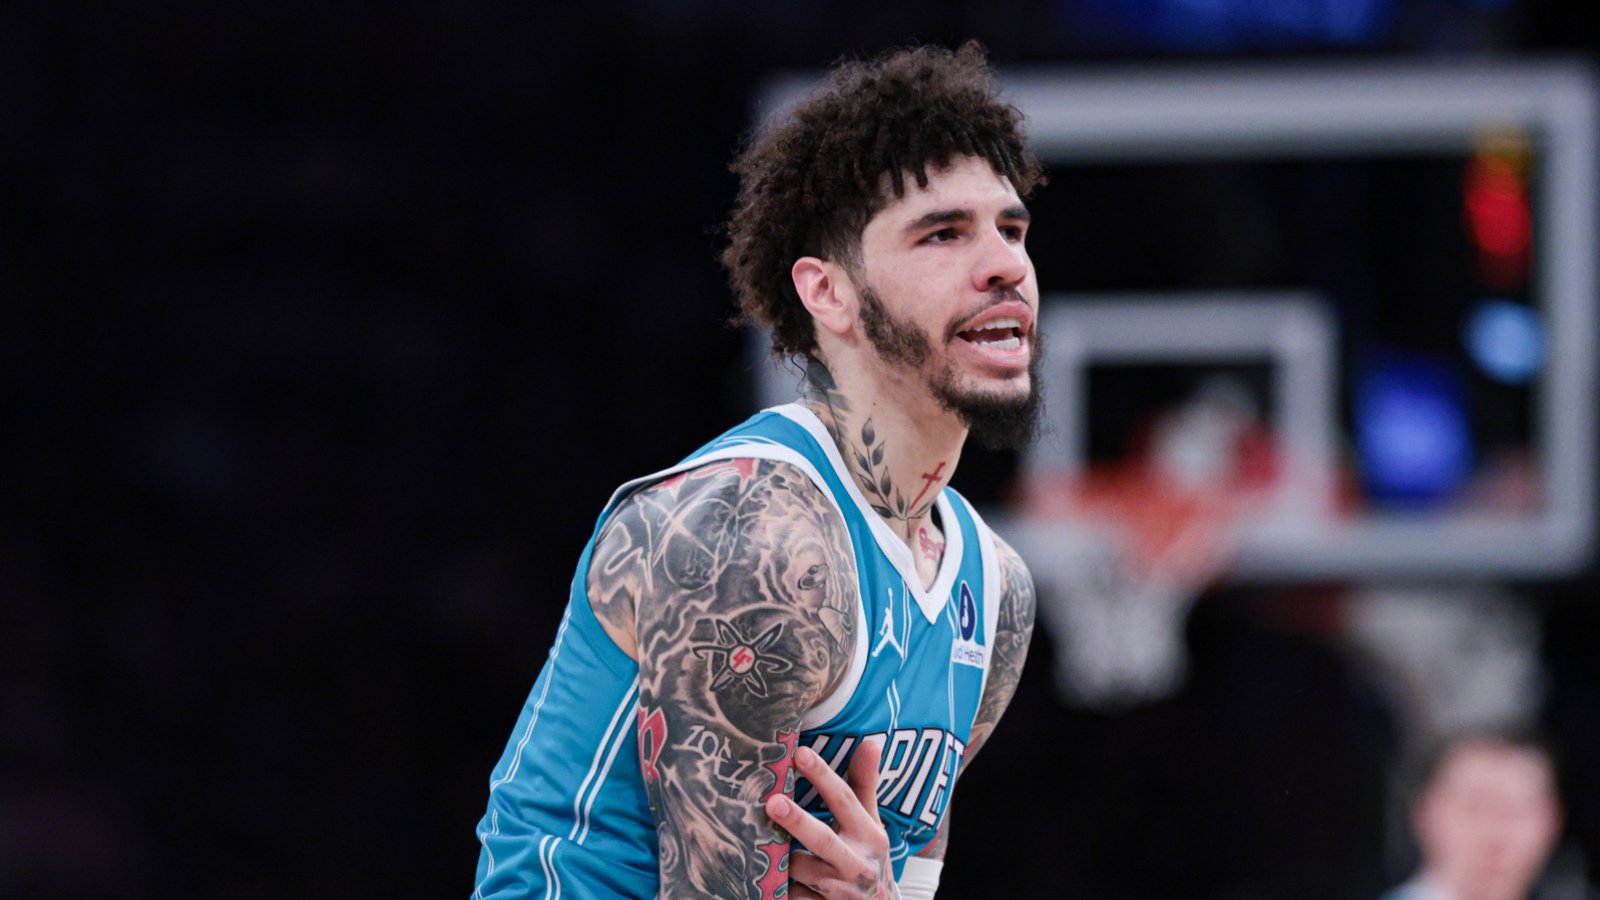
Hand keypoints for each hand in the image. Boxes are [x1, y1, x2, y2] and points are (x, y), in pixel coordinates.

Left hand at [764, 738, 897, 899]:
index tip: (800, 753)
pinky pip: (792, 896)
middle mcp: (857, 864)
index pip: (845, 800)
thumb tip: (870, 742)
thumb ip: (865, 786)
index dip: (823, 776)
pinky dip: (779, 887)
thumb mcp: (871, 823)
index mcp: (869, 836)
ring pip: (800, 870)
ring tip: (761, 841)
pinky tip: (766, 876)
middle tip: (772, 802)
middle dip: (797, 821)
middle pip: (823, 839)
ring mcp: (839, 892)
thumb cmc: (867, 856)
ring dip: (780, 857)